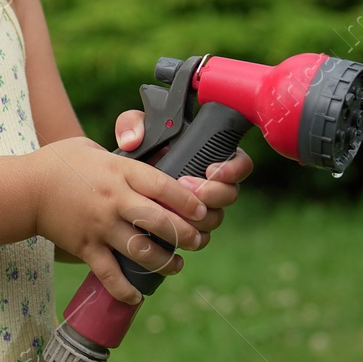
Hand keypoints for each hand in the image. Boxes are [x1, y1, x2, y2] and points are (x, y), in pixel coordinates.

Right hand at [27, 136, 211, 305]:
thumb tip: (150, 154)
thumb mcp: (93, 147)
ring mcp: (99, 226)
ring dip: (164, 262)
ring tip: (177, 265)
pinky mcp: (85, 247)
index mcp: (118, 171)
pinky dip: (125, 289)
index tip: (203, 210)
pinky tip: (137, 295)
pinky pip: (109, 274)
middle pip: (160, 221)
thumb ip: (123, 155)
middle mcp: (113, 200)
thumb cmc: (58, 163)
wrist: (23, 189)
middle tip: (198, 241)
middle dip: (186, 235)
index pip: (162, 186)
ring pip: (141, 251)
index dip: (188, 200)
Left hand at [116, 109, 253, 246]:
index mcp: (210, 157)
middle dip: (212, 193)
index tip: (211, 170)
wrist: (123, 186)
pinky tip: (172, 228)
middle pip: (231, 194)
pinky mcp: (189, 229)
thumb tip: (132, 140)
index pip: (240, 164)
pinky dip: (190, 234)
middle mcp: (212, 185)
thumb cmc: (135, 154)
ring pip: (216, 218)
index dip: (233, 169)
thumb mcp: (132, 132)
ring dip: (200, 215)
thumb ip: (132, 124)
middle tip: (187, 186)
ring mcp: (202, 209)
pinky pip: (200, 237)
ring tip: (175, 206)